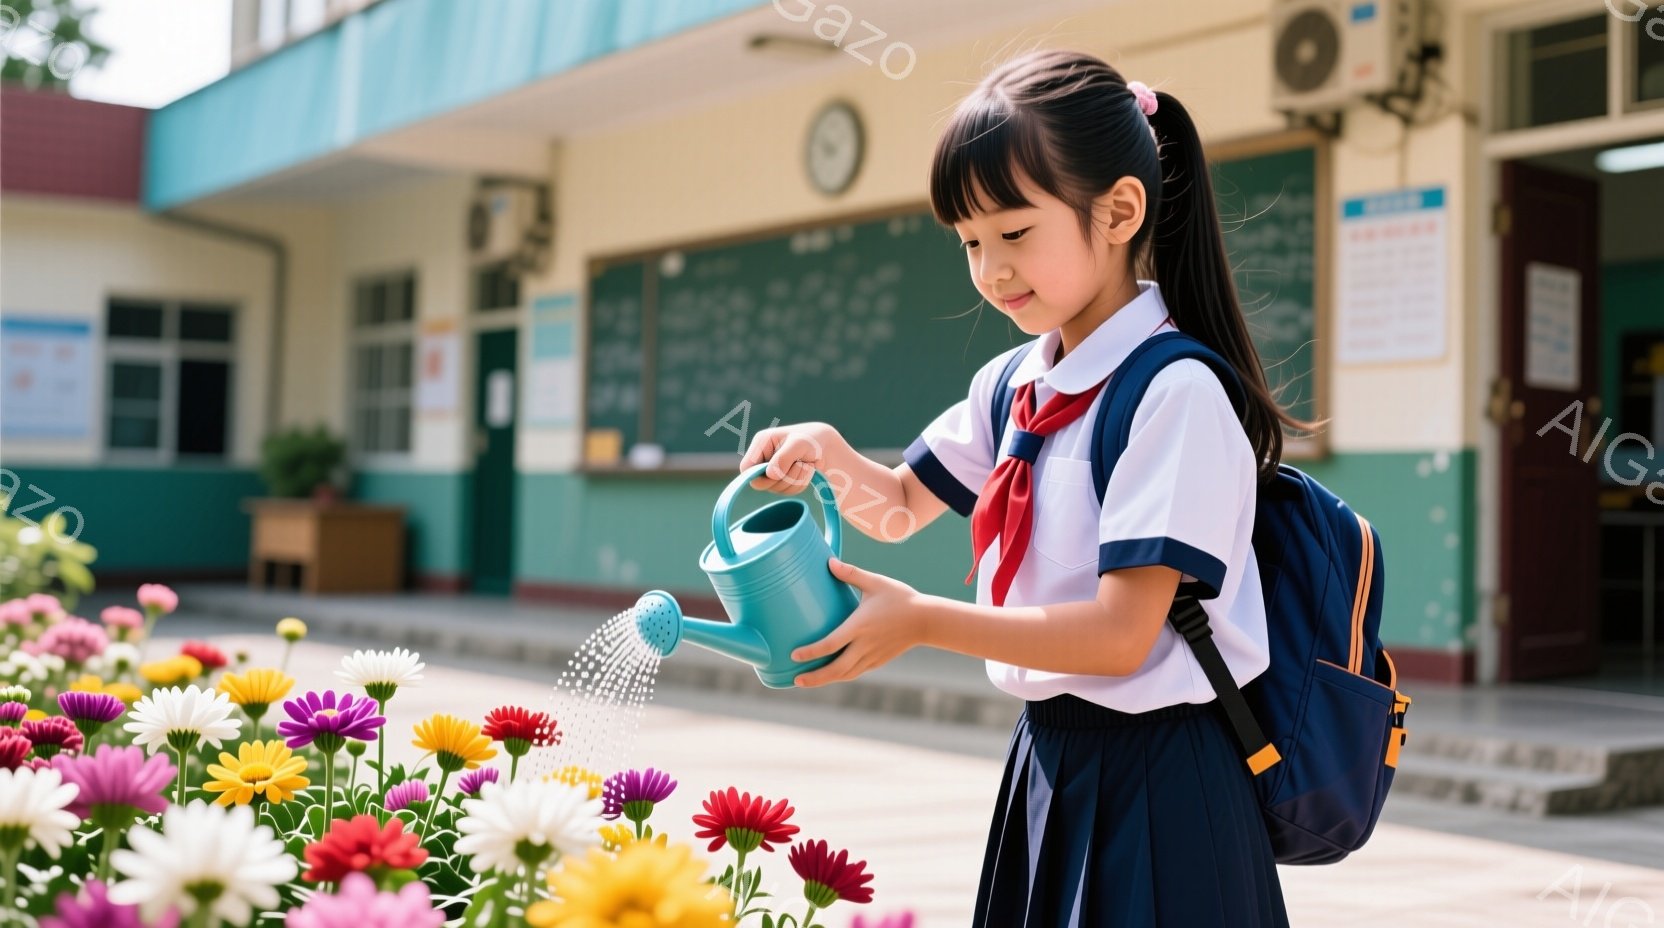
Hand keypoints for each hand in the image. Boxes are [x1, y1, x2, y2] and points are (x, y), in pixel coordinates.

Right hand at [739, 422, 843, 494]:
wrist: (826, 446)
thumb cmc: (811, 439)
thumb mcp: (799, 443)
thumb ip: (783, 457)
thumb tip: (770, 475)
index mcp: (761, 444)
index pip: (746, 467)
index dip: (757, 475)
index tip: (776, 474)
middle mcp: (763, 459)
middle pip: (760, 483)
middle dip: (784, 477)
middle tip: (800, 464)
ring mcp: (772, 472)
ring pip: (777, 489)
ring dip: (796, 479)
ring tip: (807, 464)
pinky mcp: (782, 481)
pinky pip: (789, 492)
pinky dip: (801, 483)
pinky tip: (807, 470)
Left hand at [791, 557, 925, 687]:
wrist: (927, 620)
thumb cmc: (900, 598)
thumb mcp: (875, 582)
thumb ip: (851, 573)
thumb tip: (829, 561)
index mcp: (860, 626)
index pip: (831, 644)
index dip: (811, 652)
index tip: (795, 654)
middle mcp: (865, 645)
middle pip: (836, 668)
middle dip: (814, 677)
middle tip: (795, 679)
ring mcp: (872, 656)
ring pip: (845, 674)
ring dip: (825, 680)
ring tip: (806, 681)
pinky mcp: (878, 661)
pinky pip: (856, 672)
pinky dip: (841, 676)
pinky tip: (831, 674)